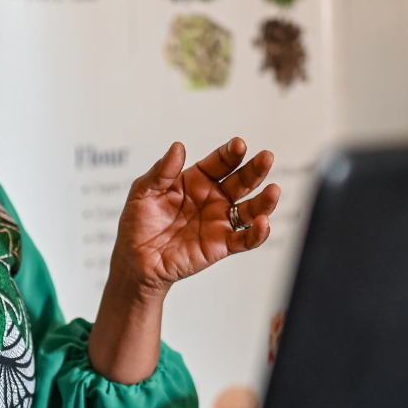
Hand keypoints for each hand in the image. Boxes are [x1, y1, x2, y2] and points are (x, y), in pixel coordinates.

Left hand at [88, 138, 277, 384]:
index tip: (239, 145)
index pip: (219, 163)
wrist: (134, 261)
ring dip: (263, 201)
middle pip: (241, 181)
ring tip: (273, 191)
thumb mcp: (143, 192)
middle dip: (255, 170)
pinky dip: (257, 233)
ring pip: (249, 209)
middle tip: (266, 157)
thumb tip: (178, 147)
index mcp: (195, 180)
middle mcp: (212, 199)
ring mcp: (219, 222)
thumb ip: (161, 172)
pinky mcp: (220, 246)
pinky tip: (263, 224)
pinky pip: (244, 239)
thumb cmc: (138, 225)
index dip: (230, 154)